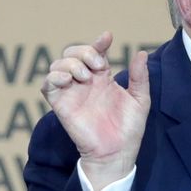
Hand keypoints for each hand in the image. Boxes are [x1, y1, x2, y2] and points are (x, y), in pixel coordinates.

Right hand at [41, 32, 149, 189]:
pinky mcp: (60, 105)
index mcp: (103, 78)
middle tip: (99, 64)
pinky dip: (54, 77)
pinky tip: (69, 80)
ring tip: (85, 75)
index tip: (107, 38)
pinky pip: (47, 85)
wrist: (117, 153)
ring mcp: (71, 92)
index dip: (98, 42)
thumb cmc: (129, 130)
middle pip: (73, 54)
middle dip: (84, 51)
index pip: (95, 52)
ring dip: (70, 63)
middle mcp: (85, 82)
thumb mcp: (140, 100)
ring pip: (57, 65)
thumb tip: (142, 53)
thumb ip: (140, 77)